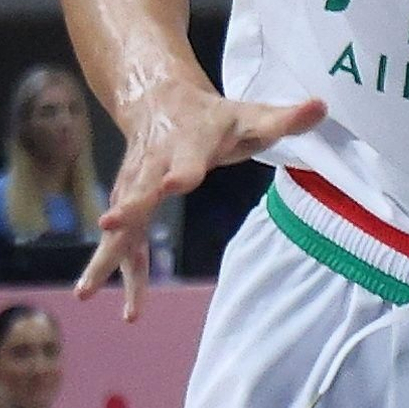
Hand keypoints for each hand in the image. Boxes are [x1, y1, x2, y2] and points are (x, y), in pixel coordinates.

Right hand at [78, 79, 324, 320]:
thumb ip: (283, 117)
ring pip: (119, 222)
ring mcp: (134, 186)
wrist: (160, 101)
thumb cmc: (213, 116)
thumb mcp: (249, 113)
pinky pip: (122, 242)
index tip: (174, 182)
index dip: (181, 169)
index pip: (187, 157)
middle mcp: (154, 164)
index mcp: (188, 142)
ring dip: (105, 254)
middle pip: (140, 187)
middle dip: (127, 207)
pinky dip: (116, 270)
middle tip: (110, 223)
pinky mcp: (126, 204)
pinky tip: (117, 306)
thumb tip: (322, 107)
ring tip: (86, 291)